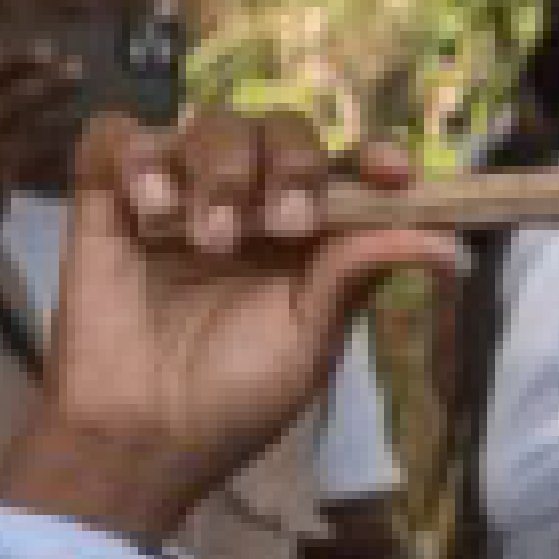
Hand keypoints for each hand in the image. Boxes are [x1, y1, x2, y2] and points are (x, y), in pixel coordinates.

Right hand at [4, 109, 451, 553]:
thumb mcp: (312, 340)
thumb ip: (362, 272)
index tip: (394, 174)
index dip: (374, 156)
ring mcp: (179, 193)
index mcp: (305, 234)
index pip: (345, 167)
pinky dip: (139, 155)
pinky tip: (153, 210)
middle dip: (293, 160)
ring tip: (211, 240)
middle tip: (288, 223)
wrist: (144, 435)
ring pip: (208, 123)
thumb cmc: (232, 398)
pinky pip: (118, 133)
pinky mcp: (108, 196)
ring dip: (220, 171)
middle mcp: (247, 202)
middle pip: (279, 128)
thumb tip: (450, 245)